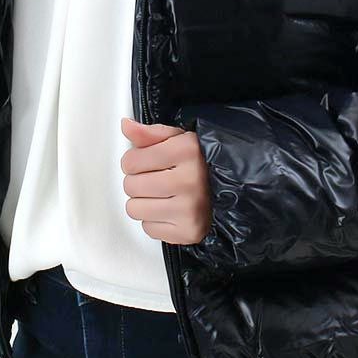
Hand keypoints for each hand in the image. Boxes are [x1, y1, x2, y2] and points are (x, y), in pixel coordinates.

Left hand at [119, 117, 211, 244]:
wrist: (230, 191)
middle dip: (137, 182)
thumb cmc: (201, 165)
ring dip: (143, 203)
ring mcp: (190, 208)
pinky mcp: (188, 231)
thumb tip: (127, 126)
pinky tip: (169, 209)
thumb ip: (149, 134)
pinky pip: (148, 228)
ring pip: (135, 209)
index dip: (133, 161)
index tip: (144, 162)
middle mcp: (190, 179)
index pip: (131, 161)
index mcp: (187, 150)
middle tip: (155, 179)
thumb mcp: (178, 140)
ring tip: (161, 195)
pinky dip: (154, 221)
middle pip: (131, 186)